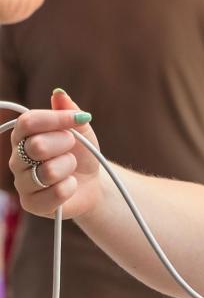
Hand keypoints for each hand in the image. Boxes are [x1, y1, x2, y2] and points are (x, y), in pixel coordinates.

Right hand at [7, 89, 100, 218]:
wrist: (92, 184)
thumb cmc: (82, 153)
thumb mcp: (81, 130)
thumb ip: (69, 111)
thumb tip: (59, 94)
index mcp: (23, 136)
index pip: (28, 121)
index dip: (56, 119)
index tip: (80, 120)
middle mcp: (17, 158)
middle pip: (37, 146)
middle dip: (65, 145)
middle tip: (72, 149)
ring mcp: (22, 182)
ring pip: (47, 172)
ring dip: (69, 167)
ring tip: (71, 168)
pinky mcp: (31, 204)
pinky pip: (54, 193)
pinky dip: (70, 187)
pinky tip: (71, 185)